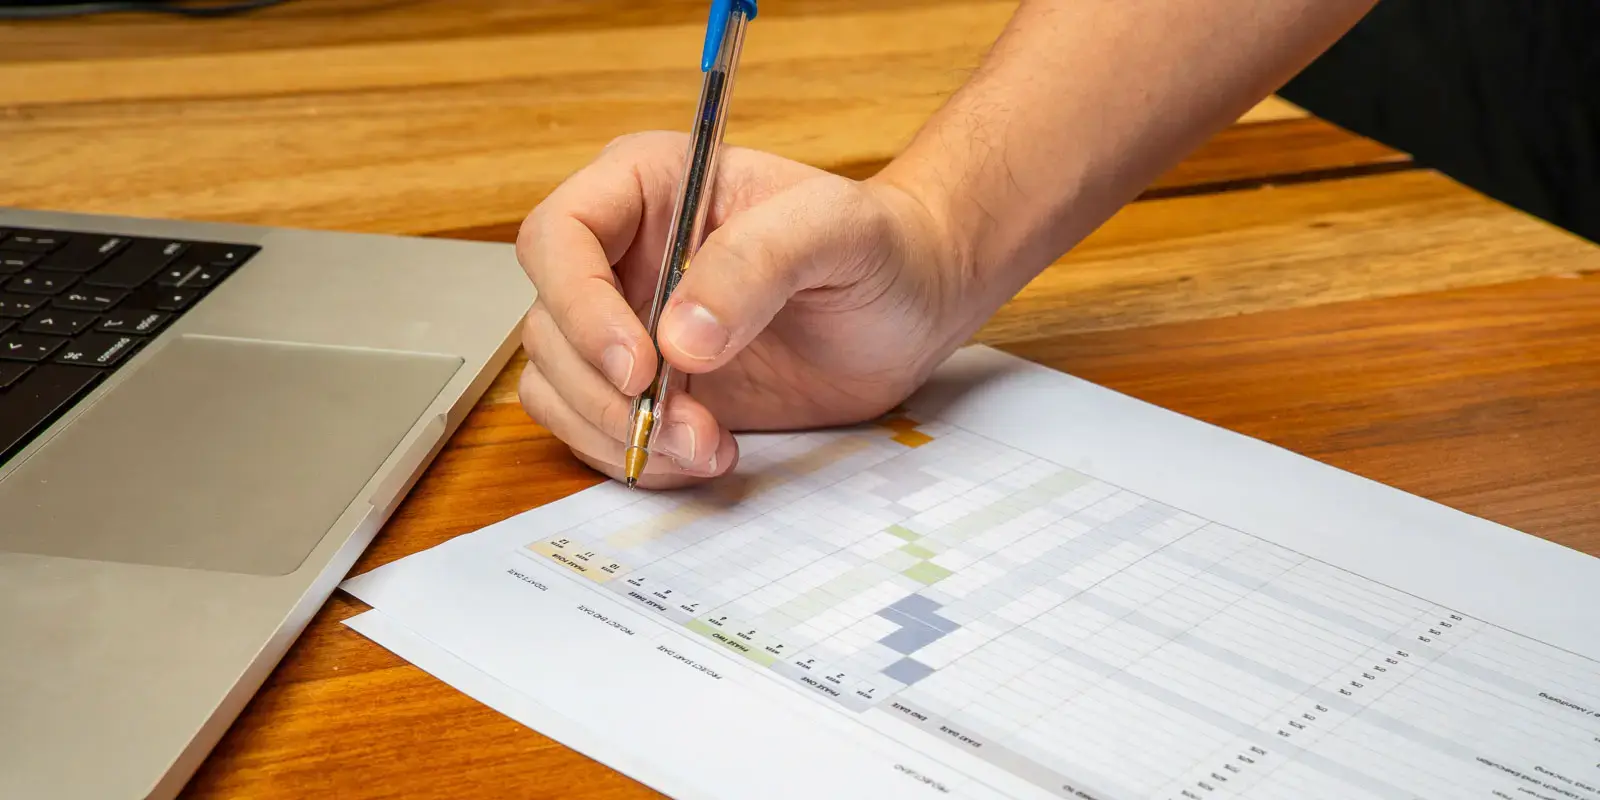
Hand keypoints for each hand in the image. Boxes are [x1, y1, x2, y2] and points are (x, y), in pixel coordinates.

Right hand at [515, 131, 975, 488]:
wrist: (912, 307)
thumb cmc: (881, 246)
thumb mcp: (838, 231)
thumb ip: (760, 262)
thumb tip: (678, 338)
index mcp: (646, 187)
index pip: (557, 237)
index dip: (579, 306)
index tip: (641, 365)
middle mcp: (619, 255)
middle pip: (549, 327)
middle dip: (608, 394)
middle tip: (692, 427)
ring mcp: (627, 325)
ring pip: (558, 387)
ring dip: (620, 435)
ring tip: (710, 447)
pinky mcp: (649, 388)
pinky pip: (595, 430)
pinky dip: (638, 458)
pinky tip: (709, 453)